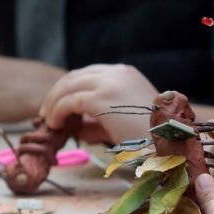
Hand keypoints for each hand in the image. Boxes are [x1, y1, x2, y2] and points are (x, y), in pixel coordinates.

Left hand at [39, 64, 157, 143]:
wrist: (166, 141)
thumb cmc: (150, 136)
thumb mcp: (124, 120)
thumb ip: (100, 119)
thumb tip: (76, 126)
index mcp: (125, 73)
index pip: (90, 73)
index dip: (71, 87)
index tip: (60, 103)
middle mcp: (117, 73)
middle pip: (76, 76)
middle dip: (57, 93)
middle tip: (47, 112)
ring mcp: (109, 83)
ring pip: (69, 86)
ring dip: (54, 103)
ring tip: (48, 120)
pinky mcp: (101, 98)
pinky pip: (69, 101)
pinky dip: (57, 111)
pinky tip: (54, 124)